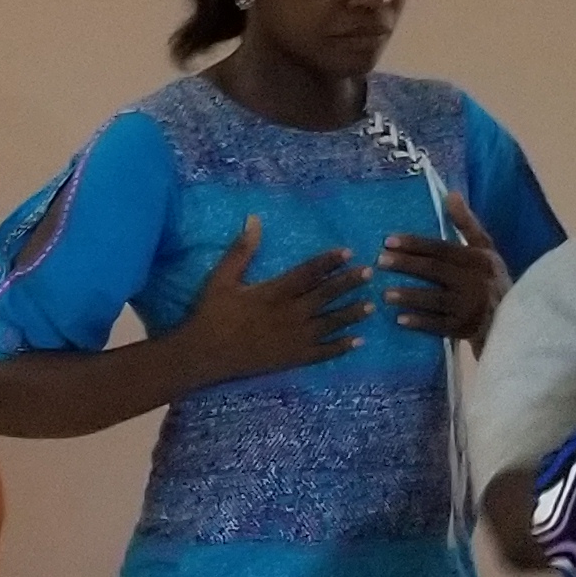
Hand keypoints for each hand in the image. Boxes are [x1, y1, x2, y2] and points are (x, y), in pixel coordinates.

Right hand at [169, 216, 370, 385]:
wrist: (204, 354)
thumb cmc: (212, 314)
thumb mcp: (222, 278)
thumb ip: (242, 250)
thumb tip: (254, 219)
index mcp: (275, 292)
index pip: (308, 272)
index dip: (329, 261)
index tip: (347, 252)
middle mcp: (290, 314)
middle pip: (326, 295)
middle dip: (349, 283)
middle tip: (370, 273)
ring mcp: (293, 338)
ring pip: (330, 323)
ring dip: (351, 314)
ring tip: (371, 306)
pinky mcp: (292, 357)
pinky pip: (322, 353)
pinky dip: (341, 347)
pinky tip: (358, 342)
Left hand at [382, 194, 503, 345]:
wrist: (513, 319)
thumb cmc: (492, 280)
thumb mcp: (485, 250)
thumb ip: (466, 224)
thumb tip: (450, 195)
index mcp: (477, 259)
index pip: (441, 248)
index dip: (414, 244)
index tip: (388, 240)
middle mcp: (475, 281)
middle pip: (434, 270)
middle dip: (406, 265)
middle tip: (379, 261)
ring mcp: (470, 307)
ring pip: (434, 299)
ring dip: (409, 296)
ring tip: (385, 293)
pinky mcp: (464, 329)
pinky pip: (438, 325)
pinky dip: (419, 322)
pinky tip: (399, 319)